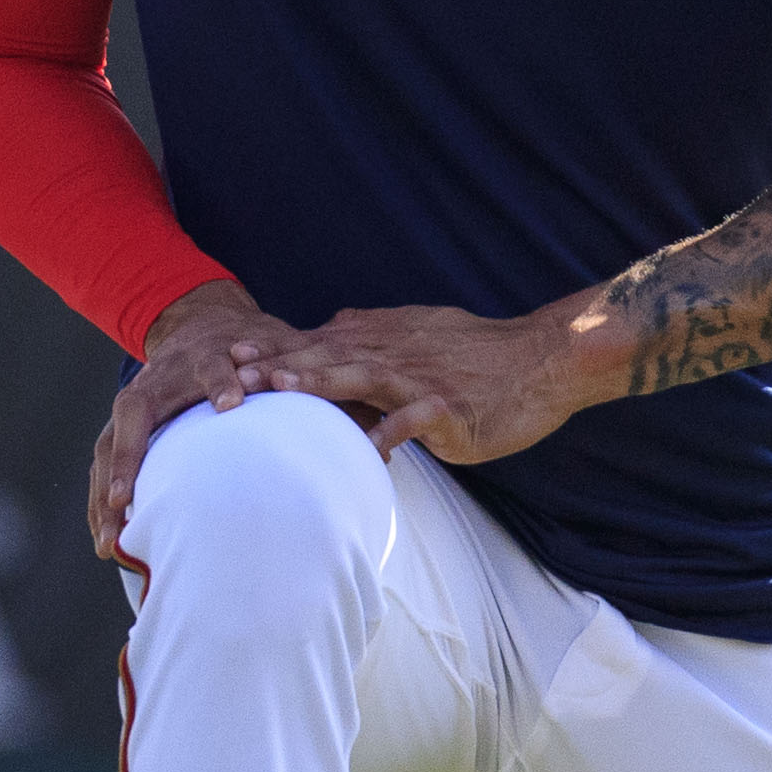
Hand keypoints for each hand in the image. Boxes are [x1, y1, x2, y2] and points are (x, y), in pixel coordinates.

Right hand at [90, 278, 316, 569]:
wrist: (204, 320)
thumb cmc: (255, 345)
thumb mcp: (287, 354)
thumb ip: (326, 389)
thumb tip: (391, 431)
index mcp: (208, 354)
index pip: (213, 365)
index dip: (221, 381)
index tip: (233, 403)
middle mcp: (163, 375)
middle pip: (135, 412)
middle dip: (129, 456)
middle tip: (127, 498)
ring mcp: (137, 398)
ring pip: (110, 442)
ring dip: (108, 489)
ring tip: (110, 537)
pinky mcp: (127, 421)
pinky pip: (106, 460)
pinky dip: (103, 498)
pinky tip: (106, 540)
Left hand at [236, 301, 615, 469]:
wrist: (543, 360)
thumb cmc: (482, 353)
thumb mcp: (423, 329)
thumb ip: (376, 330)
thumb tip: (335, 323)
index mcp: (386, 341)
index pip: (319, 345)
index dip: (273, 352)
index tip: (228, 359)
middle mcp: (395, 355)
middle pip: (327, 357)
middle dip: (277, 365)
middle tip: (231, 373)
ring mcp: (421, 381)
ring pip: (361, 377)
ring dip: (318, 381)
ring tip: (280, 387)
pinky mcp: (448, 409)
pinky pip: (414, 420)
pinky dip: (389, 431)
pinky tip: (366, 449)